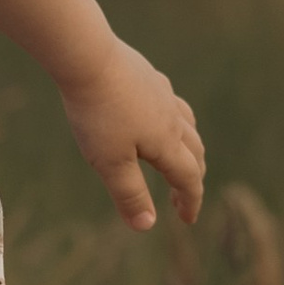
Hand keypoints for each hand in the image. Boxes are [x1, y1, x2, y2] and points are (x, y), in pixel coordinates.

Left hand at [62, 36, 204, 229]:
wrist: (89, 58)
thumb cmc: (98, 114)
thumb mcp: (110, 163)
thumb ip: (129, 194)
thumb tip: (146, 226)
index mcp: (166, 142)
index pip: (188, 178)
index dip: (190, 202)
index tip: (187, 220)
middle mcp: (171, 117)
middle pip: (195, 152)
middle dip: (193, 177)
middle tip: (181, 196)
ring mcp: (162, 94)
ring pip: (188, 124)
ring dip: (189, 147)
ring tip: (180, 156)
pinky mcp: (147, 76)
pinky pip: (171, 101)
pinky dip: (174, 118)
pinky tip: (158, 113)